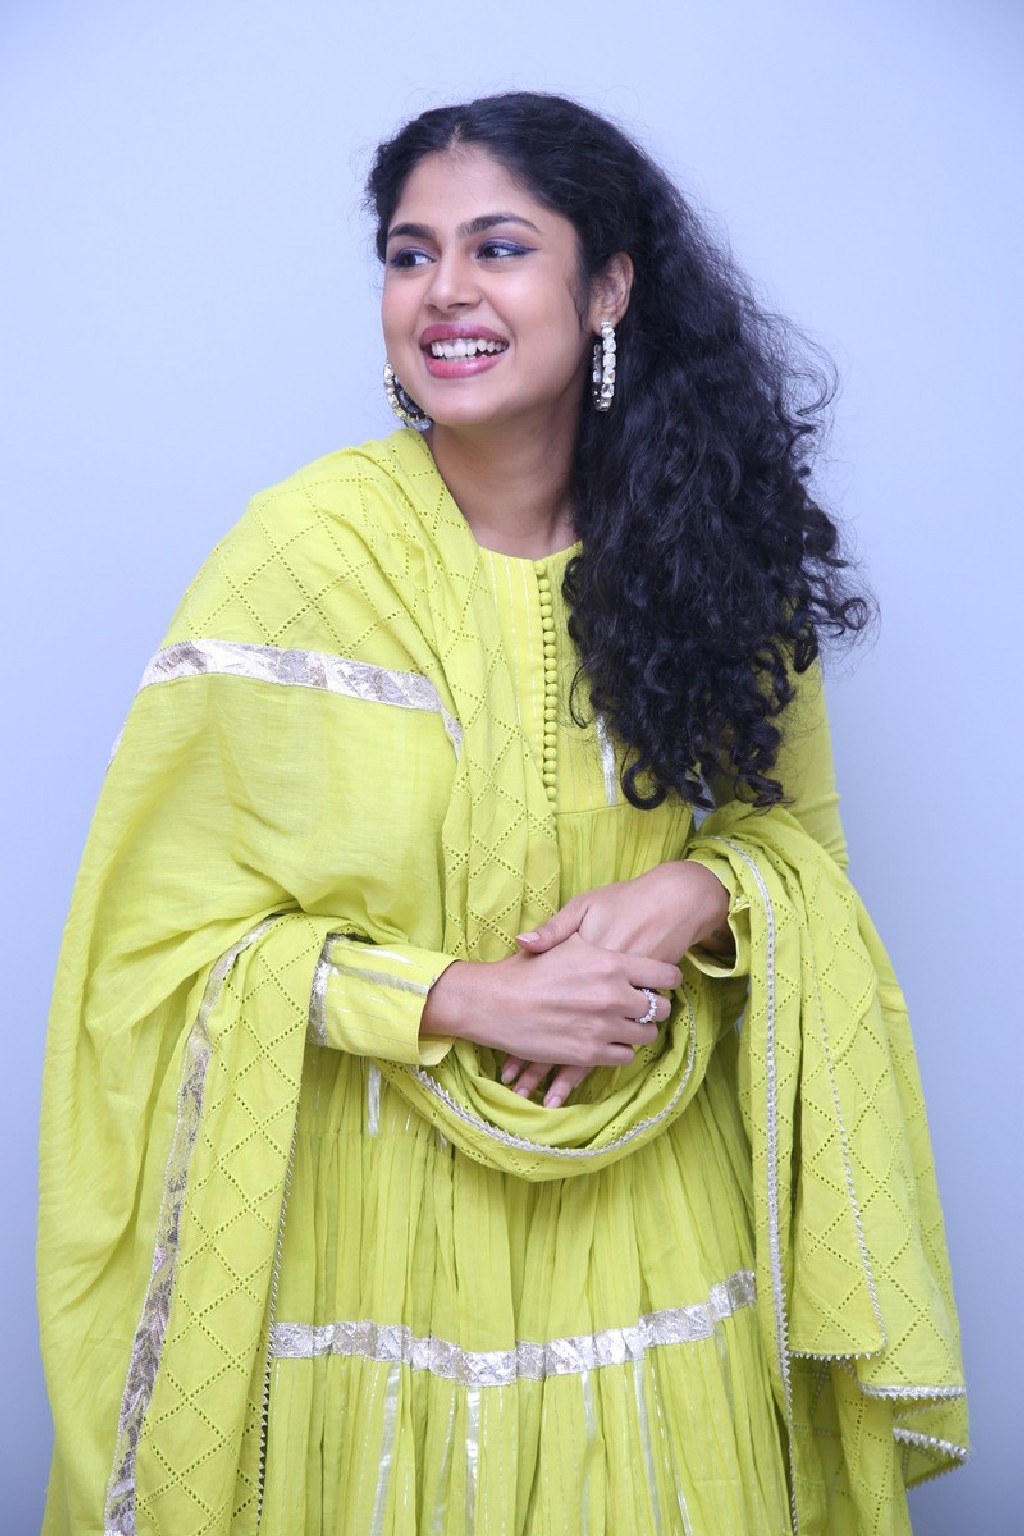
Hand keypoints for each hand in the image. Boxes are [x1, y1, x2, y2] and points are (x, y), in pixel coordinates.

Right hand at [420, 935, 679, 1083]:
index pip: (664, 975)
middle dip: (652, 1007)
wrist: (494, 1004)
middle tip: (641, 1005)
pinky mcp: (589, 1053)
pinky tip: (607, 1040)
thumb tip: (614, 932)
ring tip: (625, 1024)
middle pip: (659, 1008)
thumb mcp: (560, 943)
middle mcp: (612, 995)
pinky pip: (625, 1056)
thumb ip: (597, 942)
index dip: (667, 979)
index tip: (662, 982)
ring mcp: (603, 1027)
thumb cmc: (525, 970)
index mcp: (609, 963)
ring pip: (645, 1035)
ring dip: (638, 1030)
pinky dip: (620, 1049)